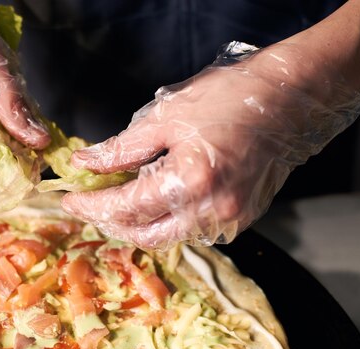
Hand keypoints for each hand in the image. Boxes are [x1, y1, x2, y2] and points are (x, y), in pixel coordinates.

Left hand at [61, 42, 359, 247]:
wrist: (289, 99)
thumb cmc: (229, 99)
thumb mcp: (166, 117)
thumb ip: (122, 148)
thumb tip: (86, 163)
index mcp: (190, 181)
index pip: (127, 207)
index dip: (93, 205)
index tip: (70, 199)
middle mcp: (212, 210)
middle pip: (145, 235)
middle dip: (111, 222)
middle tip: (90, 204)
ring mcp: (230, 219)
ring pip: (168, 238)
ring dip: (138, 225)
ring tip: (117, 201)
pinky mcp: (241, 219)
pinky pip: (192, 231)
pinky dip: (166, 221)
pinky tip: (153, 202)